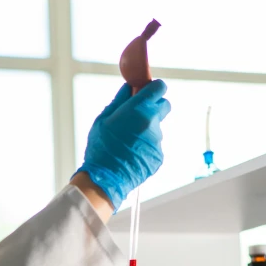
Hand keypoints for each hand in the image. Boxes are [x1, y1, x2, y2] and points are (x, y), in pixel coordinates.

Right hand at [75, 80, 170, 211]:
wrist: (105, 179)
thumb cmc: (101, 148)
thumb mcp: (103, 119)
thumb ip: (119, 100)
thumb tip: (128, 87)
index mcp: (138, 109)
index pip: (159, 87)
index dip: (153, 88)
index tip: (146, 92)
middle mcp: (152, 122)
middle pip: (164, 106)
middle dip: (154, 107)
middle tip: (138, 115)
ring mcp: (157, 140)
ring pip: (156, 128)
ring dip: (146, 131)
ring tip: (128, 143)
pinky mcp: (158, 156)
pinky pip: (154, 146)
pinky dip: (145, 147)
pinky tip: (131, 155)